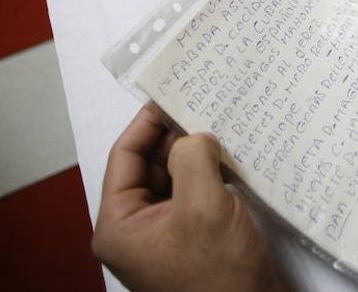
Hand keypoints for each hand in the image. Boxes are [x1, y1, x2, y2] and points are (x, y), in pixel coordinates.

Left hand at [92, 107, 285, 291]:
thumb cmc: (220, 271)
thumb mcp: (203, 206)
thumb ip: (192, 159)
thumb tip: (195, 138)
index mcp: (120, 226)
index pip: (125, 159)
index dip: (145, 124)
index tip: (167, 97)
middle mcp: (136, 230)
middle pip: (148, 168)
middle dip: (173, 139)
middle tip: (198, 109)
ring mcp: (165, 234)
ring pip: (173, 180)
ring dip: (192, 156)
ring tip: (215, 128)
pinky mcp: (192, 238)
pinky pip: (192, 195)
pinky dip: (206, 175)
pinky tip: (226, 159)